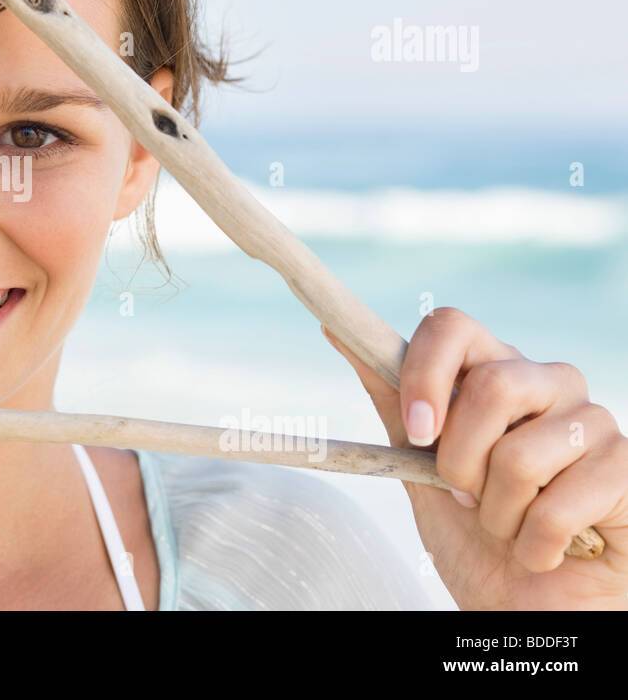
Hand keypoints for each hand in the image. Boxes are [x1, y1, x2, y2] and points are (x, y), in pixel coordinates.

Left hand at [324, 307, 627, 609]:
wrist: (522, 607)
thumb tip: (335, 329)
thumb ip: (391, 400)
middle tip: (466, 497)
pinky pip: (561, 503)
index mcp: (493, 371)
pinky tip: (546, 550)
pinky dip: (536, 544)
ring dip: (498, 513)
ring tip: (509, 527)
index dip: (424, 373)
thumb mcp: (417, 466)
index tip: (416, 431)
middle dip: (460, 461)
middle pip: (491, 385)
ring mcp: (594, 422)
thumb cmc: (474, 535)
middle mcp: (548, 383)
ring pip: (521, 454)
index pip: (452, 326)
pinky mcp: (626, 469)